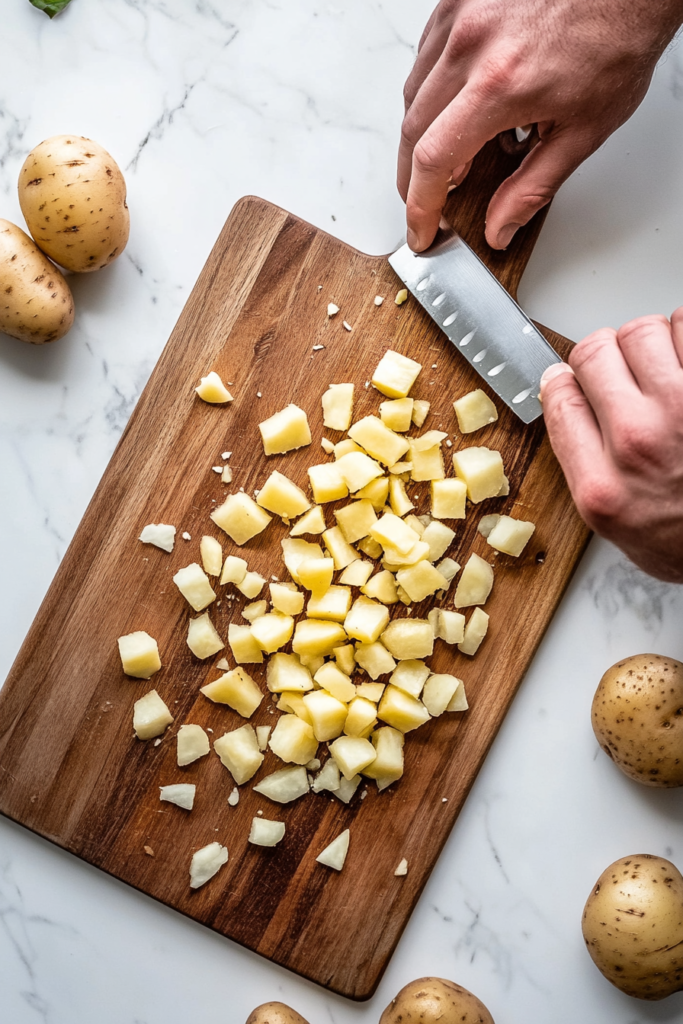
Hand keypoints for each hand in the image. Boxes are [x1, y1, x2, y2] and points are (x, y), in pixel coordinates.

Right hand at [400, 0, 682, 251]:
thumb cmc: (615, 38)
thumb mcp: (583, 130)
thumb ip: (533, 187)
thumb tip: (500, 227)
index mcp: (500, 83)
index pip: (433, 160)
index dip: (420, 206)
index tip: (422, 230)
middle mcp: (471, 44)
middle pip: (413, 130)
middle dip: (414, 178)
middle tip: (429, 203)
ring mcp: (460, 15)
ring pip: (414, 93)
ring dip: (422, 134)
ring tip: (452, 156)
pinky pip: (425, 57)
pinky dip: (432, 92)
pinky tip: (455, 107)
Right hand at [540, 310, 682, 582]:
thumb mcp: (617, 526)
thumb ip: (583, 465)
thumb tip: (566, 401)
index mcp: (603, 484)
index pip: (561, 396)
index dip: (567, 381)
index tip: (578, 381)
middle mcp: (639, 442)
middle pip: (595, 351)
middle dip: (606, 356)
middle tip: (623, 373)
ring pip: (644, 330)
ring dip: (652, 342)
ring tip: (664, 369)